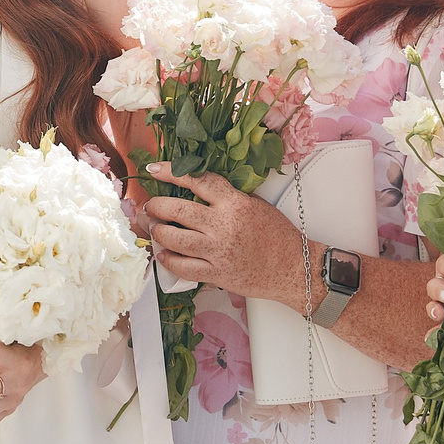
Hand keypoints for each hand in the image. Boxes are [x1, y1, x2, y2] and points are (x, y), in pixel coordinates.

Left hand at [139, 163, 304, 302]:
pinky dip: (168, 260)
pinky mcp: (217, 274)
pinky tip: (164, 254)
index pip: (197, 180)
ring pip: (174, 239)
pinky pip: (183, 267)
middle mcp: (223, 226)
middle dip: (156, 206)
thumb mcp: (256, 205)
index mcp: (235, 204)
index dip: (171, 172)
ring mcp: (218, 251)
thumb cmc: (278, 236)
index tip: (154, 170)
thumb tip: (196, 188)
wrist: (293, 268)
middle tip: (151, 207)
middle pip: (177, 210)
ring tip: (155, 228)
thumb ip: (227, 196)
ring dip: (158, 232)